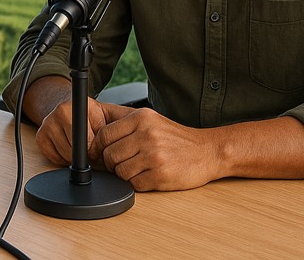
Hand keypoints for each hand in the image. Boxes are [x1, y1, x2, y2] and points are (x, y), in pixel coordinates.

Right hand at [35, 97, 118, 165]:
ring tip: (80, 146)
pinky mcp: (40, 137)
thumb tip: (110, 151)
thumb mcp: (106, 116)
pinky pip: (54, 158)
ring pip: (64, 157)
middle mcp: (56, 114)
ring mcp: (46, 125)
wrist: (71, 106)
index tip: (96, 150)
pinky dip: (63, 158)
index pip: (84, 142)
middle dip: (84, 156)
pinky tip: (68, 146)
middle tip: (90, 147)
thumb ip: (110, 130)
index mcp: (72, 108)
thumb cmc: (92, 114)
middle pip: (73, 152)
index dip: (93, 150)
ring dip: (74, 158)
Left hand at [92, 108, 220, 190]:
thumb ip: (125, 125)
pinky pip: (134, 184)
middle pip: (109, 155)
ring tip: (138, 169)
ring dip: (124, 175)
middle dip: (111, 164)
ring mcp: (154, 155)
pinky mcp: (160, 174)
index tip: (100, 154)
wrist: (208, 151)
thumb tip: (95, 137)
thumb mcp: (151, 120)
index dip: (98, 148)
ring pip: (120, 171)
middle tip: (121, 164)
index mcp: (141, 118)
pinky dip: (137, 183)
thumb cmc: (177, 138)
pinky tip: (148, 176)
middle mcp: (146, 134)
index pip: (104, 135)